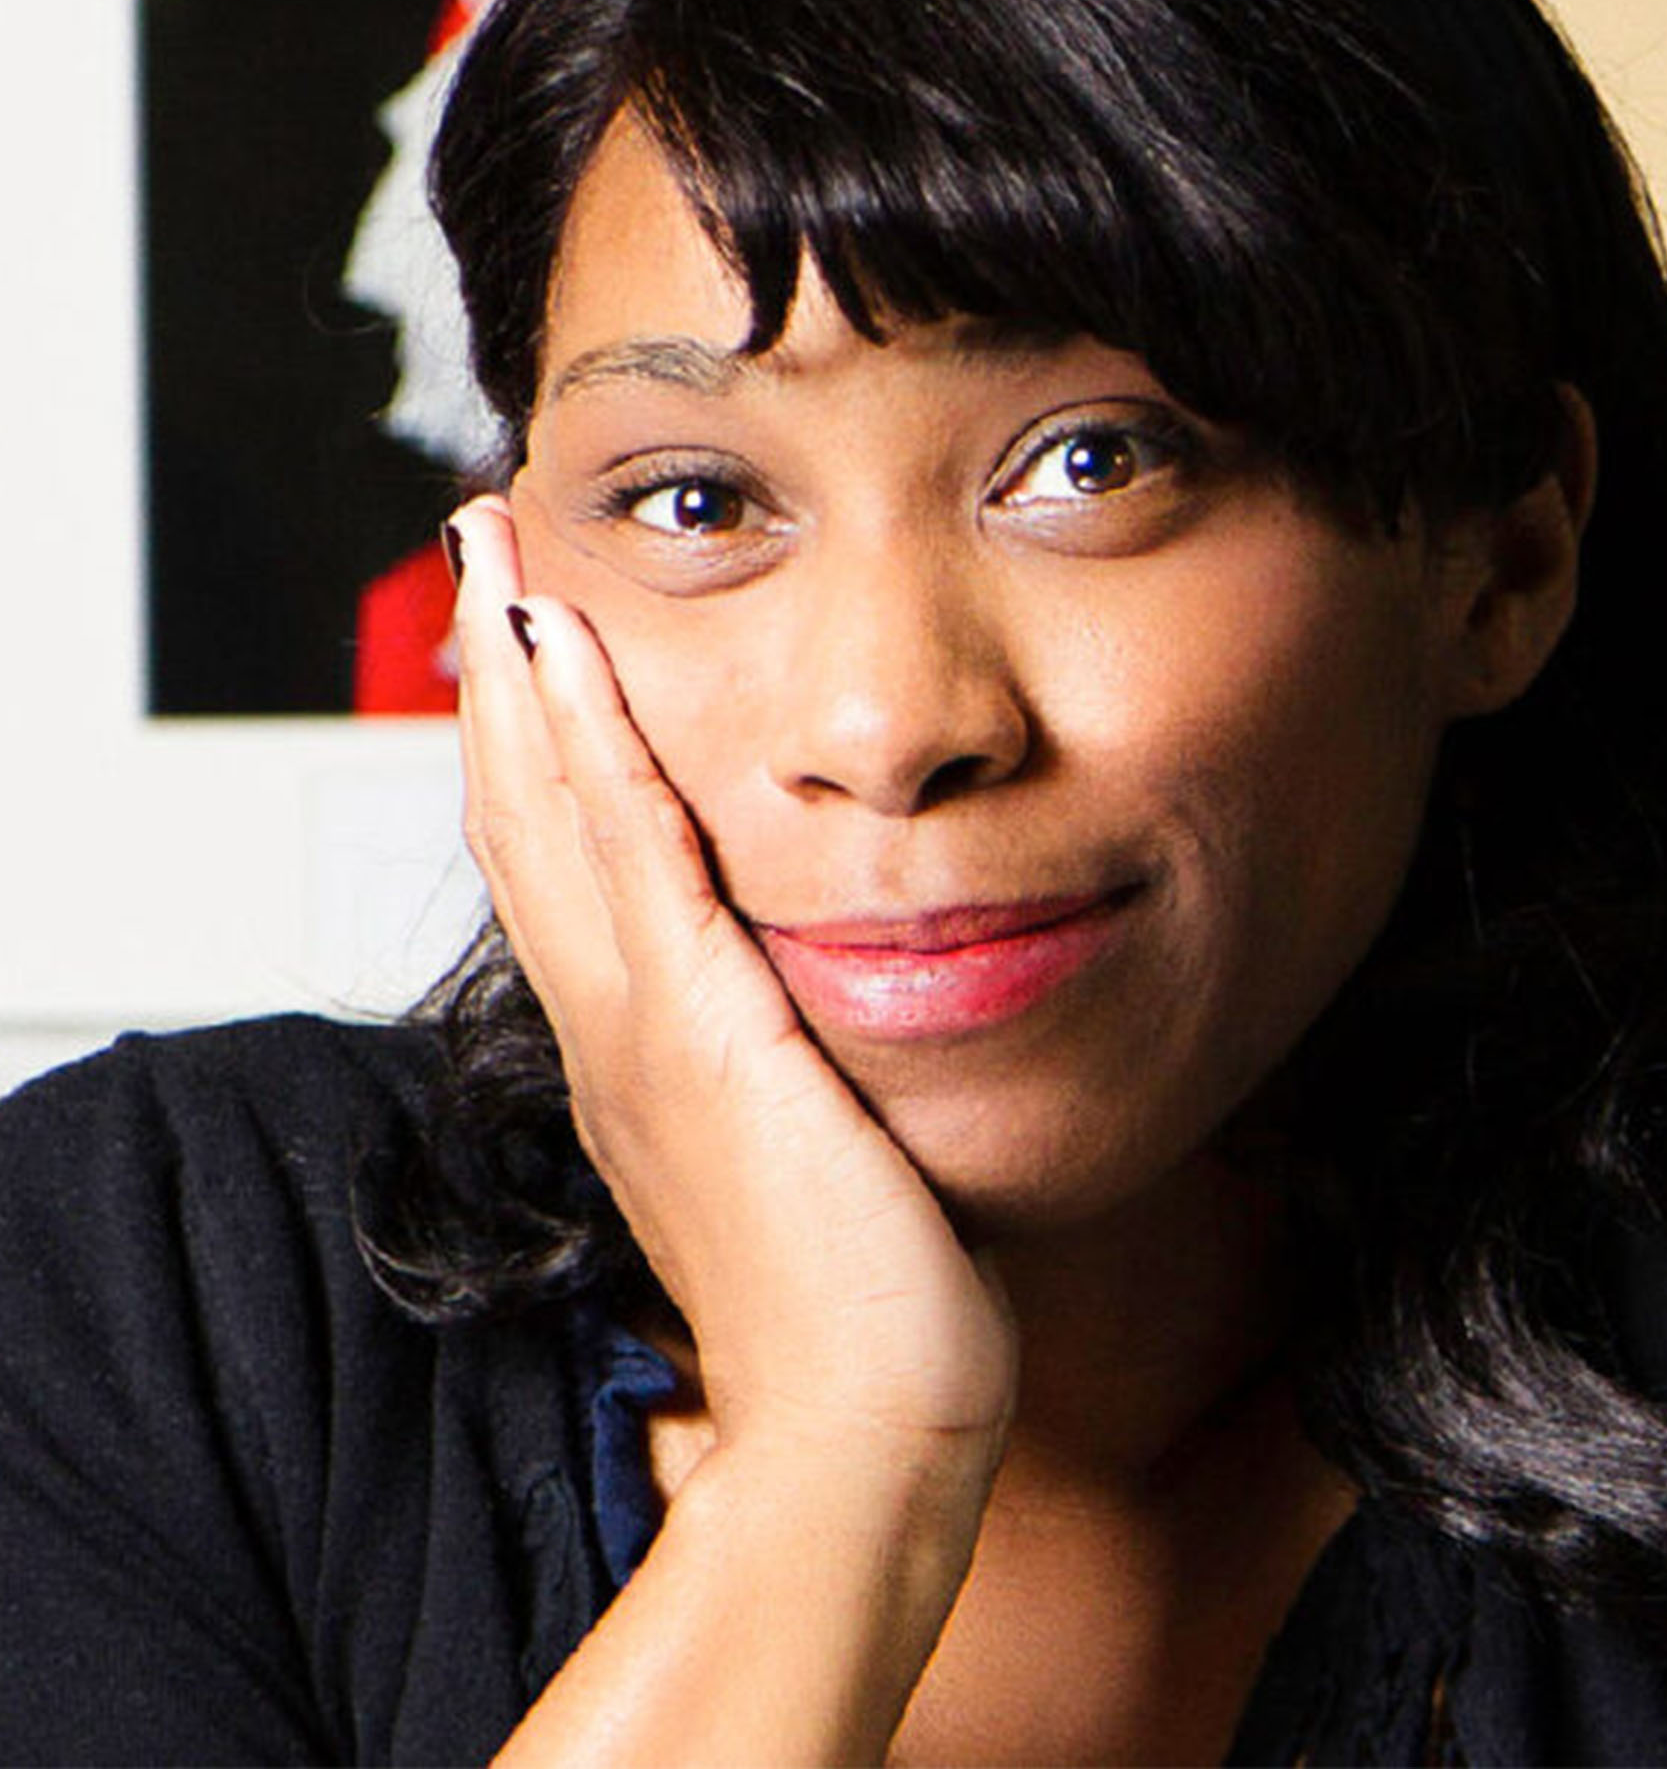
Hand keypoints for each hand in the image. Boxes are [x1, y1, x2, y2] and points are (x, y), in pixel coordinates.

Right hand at [449, 496, 1017, 1467]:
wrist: (861, 1431)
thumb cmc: (855, 1309)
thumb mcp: (797, 1154)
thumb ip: (782, 1071)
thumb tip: (807, 1020)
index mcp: (639, 1056)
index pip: (564, 867)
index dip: (531, 748)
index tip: (528, 644)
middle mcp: (617, 1033)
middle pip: (527, 819)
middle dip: (501, 678)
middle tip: (484, 556)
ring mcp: (645, 1035)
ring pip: (556, 821)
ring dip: (524, 682)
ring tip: (502, 563)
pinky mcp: (705, 1042)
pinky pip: (636, 867)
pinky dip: (593, 759)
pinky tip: (573, 667)